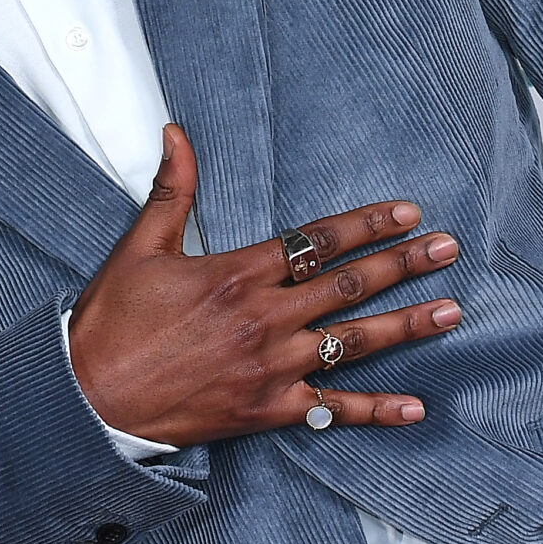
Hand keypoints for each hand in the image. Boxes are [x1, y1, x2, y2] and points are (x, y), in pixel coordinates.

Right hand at [66, 124, 462, 447]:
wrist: (90, 399)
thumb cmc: (112, 323)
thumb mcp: (139, 247)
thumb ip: (172, 189)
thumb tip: (177, 132)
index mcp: (237, 273)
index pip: (317, 240)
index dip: (367, 225)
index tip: (407, 213)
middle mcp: (265, 318)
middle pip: (349, 284)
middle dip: (404, 264)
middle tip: (449, 249)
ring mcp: (272, 368)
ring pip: (354, 342)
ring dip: (408, 325)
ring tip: (451, 310)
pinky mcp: (268, 412)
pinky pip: (334, 411)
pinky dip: (377, 410)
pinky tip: (415, 406)